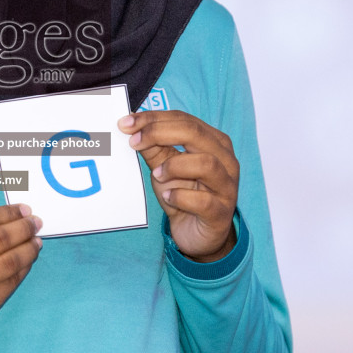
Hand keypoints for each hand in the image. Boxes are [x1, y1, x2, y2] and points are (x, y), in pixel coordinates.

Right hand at [0, 203, 42, 347]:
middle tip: (36, 223)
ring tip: (37, 241)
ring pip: (7, 261)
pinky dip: (25, 268)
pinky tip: (29, 260)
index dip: (7, 212)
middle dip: (22, 228)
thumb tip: (13, 216)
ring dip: (28, 248)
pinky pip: (10, 283)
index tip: (24, 209)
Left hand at [118, 110, 238, 261]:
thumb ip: (153, 147)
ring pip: (206, 164)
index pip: (184, 120)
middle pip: (195, 133)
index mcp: (214, 142)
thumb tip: (133, 127)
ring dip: (174, 166)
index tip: (126, 123)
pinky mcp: (221, 212)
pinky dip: (180, 196)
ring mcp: (226, 186)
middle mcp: (225, 160)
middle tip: (134, 141)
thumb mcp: (163, 167)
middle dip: (159, 133)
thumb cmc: (183, 194)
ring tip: (157, 174)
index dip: (154, 119)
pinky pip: (203, 201)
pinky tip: (169, 197)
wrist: (195, 234)